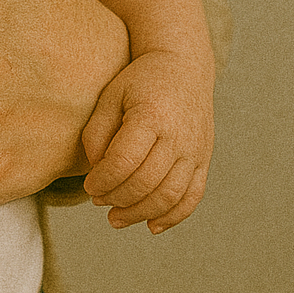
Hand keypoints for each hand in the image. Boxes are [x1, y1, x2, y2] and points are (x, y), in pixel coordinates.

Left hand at [80, 51, 214, 230]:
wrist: (183, 67)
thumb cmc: (138, 83)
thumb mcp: (110, 98)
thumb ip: (96, 135)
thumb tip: (97, 174)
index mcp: (151, 116)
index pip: (124, 162)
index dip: (102, 181)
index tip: (89, 185)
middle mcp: (178, 136)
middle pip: (146, 182)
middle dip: (116, 198)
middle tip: (98, 200)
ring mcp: (195, 150)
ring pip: (170, 196)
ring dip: (140, 213)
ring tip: (115, 217)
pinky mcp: (204, 159)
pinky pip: (192, 196)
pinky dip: (173, 216)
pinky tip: (150, 225)